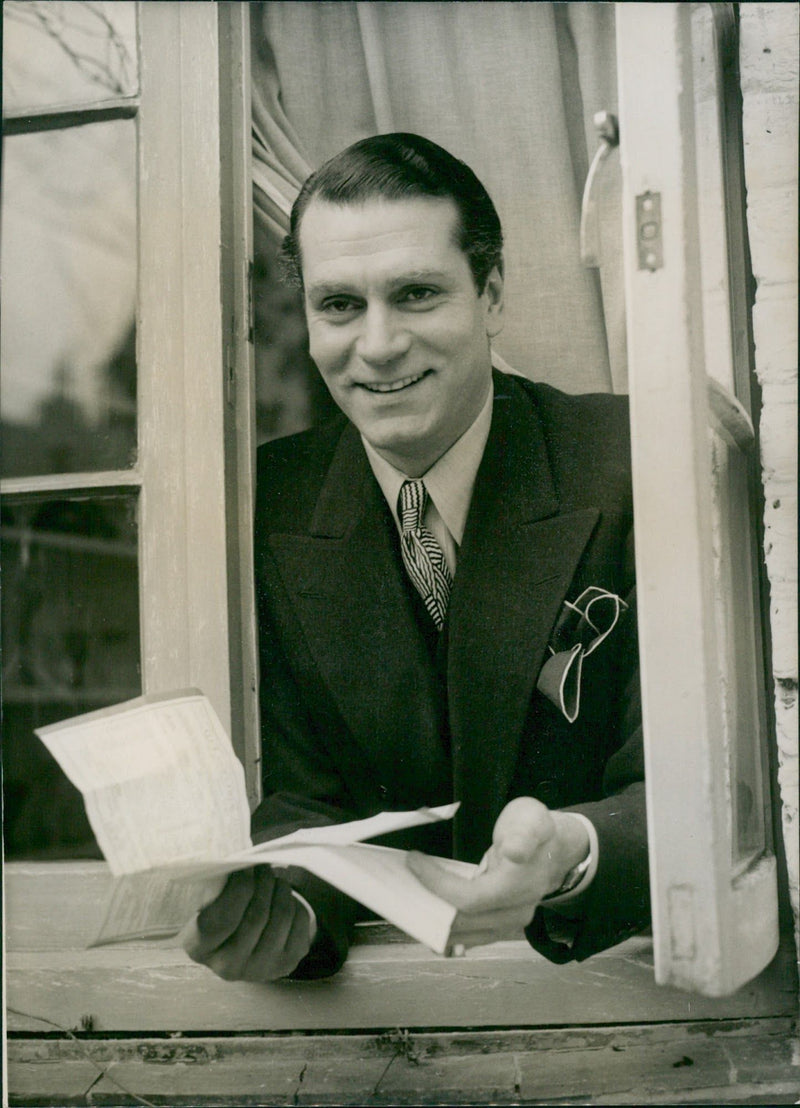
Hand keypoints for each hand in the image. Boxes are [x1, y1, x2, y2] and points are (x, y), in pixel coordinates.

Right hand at [181, 866, 312, 981]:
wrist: (241, 943)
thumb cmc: (220, 910)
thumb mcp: (207, 901)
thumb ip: (218, 885)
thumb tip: (244, 861)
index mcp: (198, 947)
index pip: (223, 919)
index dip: (239, 888)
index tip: (246, 867)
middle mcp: (227, 966)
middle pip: (257, 916)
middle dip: (264, 883)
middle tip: (263, 867)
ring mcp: (259, 970)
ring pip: (281, 916)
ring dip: (280, 889)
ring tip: (274, 879)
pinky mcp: (287, 964)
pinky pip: (299, 921)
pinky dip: (294, 903)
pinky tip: (282, 898)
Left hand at [407, 797, 588, 950]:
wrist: (556, 849)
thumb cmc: (536, 829)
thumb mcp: (532, 819)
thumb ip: (524, 835)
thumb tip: (514, 852)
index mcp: (518, 887)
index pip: (468, 899)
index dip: (436, 884)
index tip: (414, 860)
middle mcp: (515, 914)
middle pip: (461, 923)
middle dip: (427, 904)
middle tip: (402, 880)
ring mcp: (508, 925)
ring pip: (462, 936)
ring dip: (432, 921)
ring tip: (407, 900)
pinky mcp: (500, 928)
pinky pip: (468, 937)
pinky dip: (445, 929)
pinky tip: (427, 921)